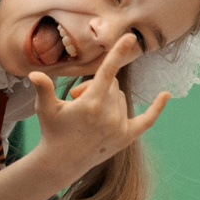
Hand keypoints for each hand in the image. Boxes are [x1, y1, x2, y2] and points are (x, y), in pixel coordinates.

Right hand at [31, 33, 167, 177]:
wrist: (63, 162)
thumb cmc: (52, 131)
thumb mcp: (45, 109)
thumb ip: (44, 88)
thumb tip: (33, 73)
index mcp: (91, 104)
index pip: (108, 72)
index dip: (118, 52)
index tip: (130, 37)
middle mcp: (109, 114)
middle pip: (112, 85)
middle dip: (97, 86)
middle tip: (77, 100)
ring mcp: (119, 127)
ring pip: (121, 98)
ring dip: (108, 98)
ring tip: (89, 113)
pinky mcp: (126, 137)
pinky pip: (147, 120)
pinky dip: (156, 108)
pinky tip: (166, 94)